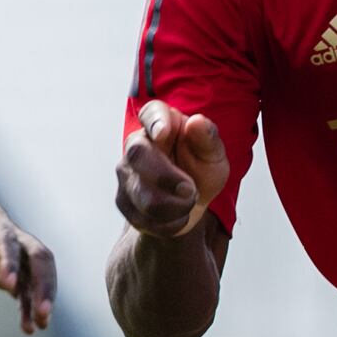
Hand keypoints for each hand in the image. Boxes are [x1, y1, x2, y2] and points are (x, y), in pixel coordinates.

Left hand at [0, 189, 58, 333]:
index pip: (7, 238)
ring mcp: (4, 253)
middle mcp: (3, 232)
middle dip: (43, 283)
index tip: (7, 286)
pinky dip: (26, 307)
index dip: (10, 260)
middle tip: (43, 312)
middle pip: (36, 256)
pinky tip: (27, 328)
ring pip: (33, 275)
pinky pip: (20, 289)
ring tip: (39, 326)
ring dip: (39, 299)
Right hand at [117, 99, 230, 238]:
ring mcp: (125, 172)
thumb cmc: (201, 168)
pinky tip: (177, 216)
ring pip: (142, 195)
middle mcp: (137, 143)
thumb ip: (207, 139)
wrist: (190, 203)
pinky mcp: (122, 199)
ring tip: (189, 202)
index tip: (163, 133)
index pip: (151, 112)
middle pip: (138, 155)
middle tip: (191, 191)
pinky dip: (168, 223)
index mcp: (161, 121)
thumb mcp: (213, 155)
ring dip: (176, 207)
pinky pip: (143, 218)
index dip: (155, 121)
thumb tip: (196, 122)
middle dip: (168, 178)